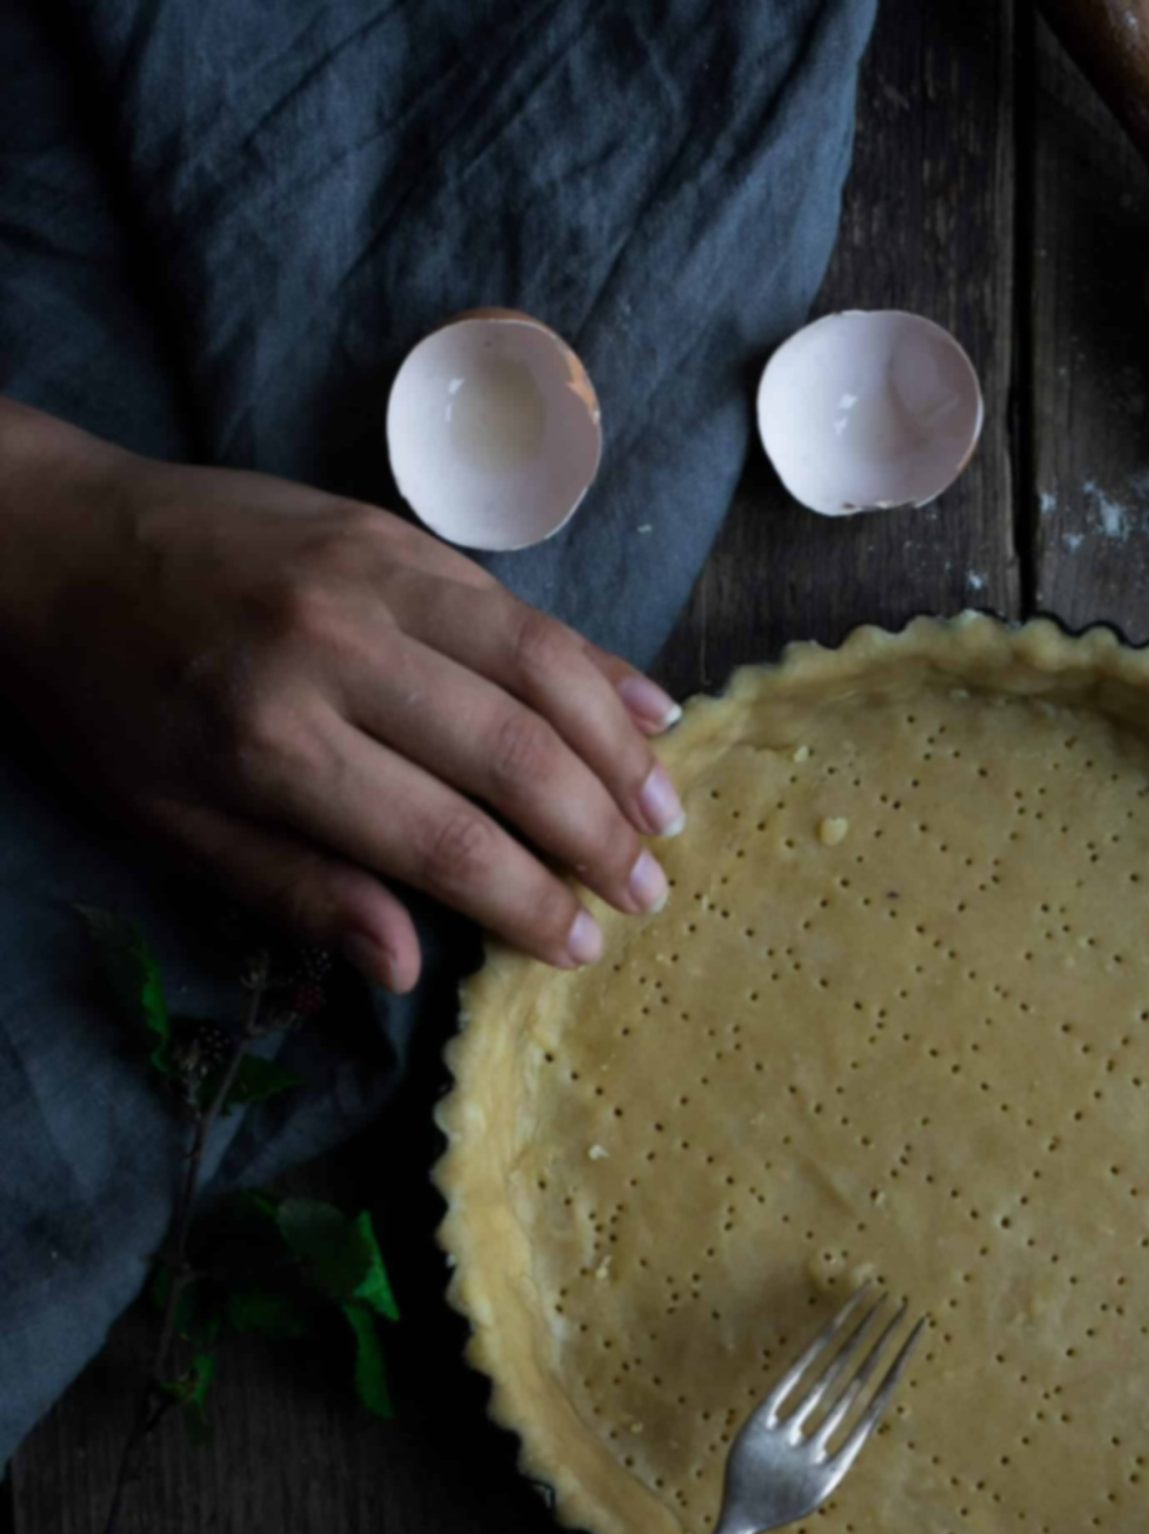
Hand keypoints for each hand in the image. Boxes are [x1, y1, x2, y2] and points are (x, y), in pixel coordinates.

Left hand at [0, 397, 685, 991]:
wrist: (48, 537)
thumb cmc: (104, 700)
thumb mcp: (171, 823)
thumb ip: (296, 892)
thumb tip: (405, 967)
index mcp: (274, 740)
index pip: (442, 839)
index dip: (525, 901)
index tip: (578, 947)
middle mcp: (338, 648)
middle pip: (511, 754)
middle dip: (595, 835)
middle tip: (648, 895)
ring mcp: (375, 575)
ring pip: (538, 666)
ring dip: (619, 749)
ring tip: (666, 817)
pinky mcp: (393, 530)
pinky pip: (518, 604)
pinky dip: (593, 660)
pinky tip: (648, 710)